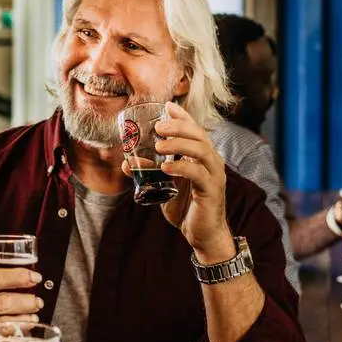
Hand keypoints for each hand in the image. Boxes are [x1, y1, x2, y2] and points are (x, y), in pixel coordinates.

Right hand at [0, 268, 42, 341]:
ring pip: (3, 324)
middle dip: (26, 302)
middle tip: (37, 301)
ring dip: (23, 321)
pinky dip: (11, 340)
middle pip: (3, 302)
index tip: (34, 277)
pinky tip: (20, 337)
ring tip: (33, 318)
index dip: (18, 277)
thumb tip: (5, 281)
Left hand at [124, 101, 234, 260]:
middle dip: (179, 127)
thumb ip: (151, 173)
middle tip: (158, 128)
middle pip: (199, 135)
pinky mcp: (212, 191)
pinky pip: (198, 174)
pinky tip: (166, 168)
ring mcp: (214, 175)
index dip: (183, 116)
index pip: (195, 130)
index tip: (166, 106)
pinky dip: (181, 168)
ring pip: (201, 150)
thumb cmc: (186, 207)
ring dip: (179, 144)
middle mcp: (212, 162)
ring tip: (160, 146)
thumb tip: (127, 163)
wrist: (203, 235)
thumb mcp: (165, 186)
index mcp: (202, 157)